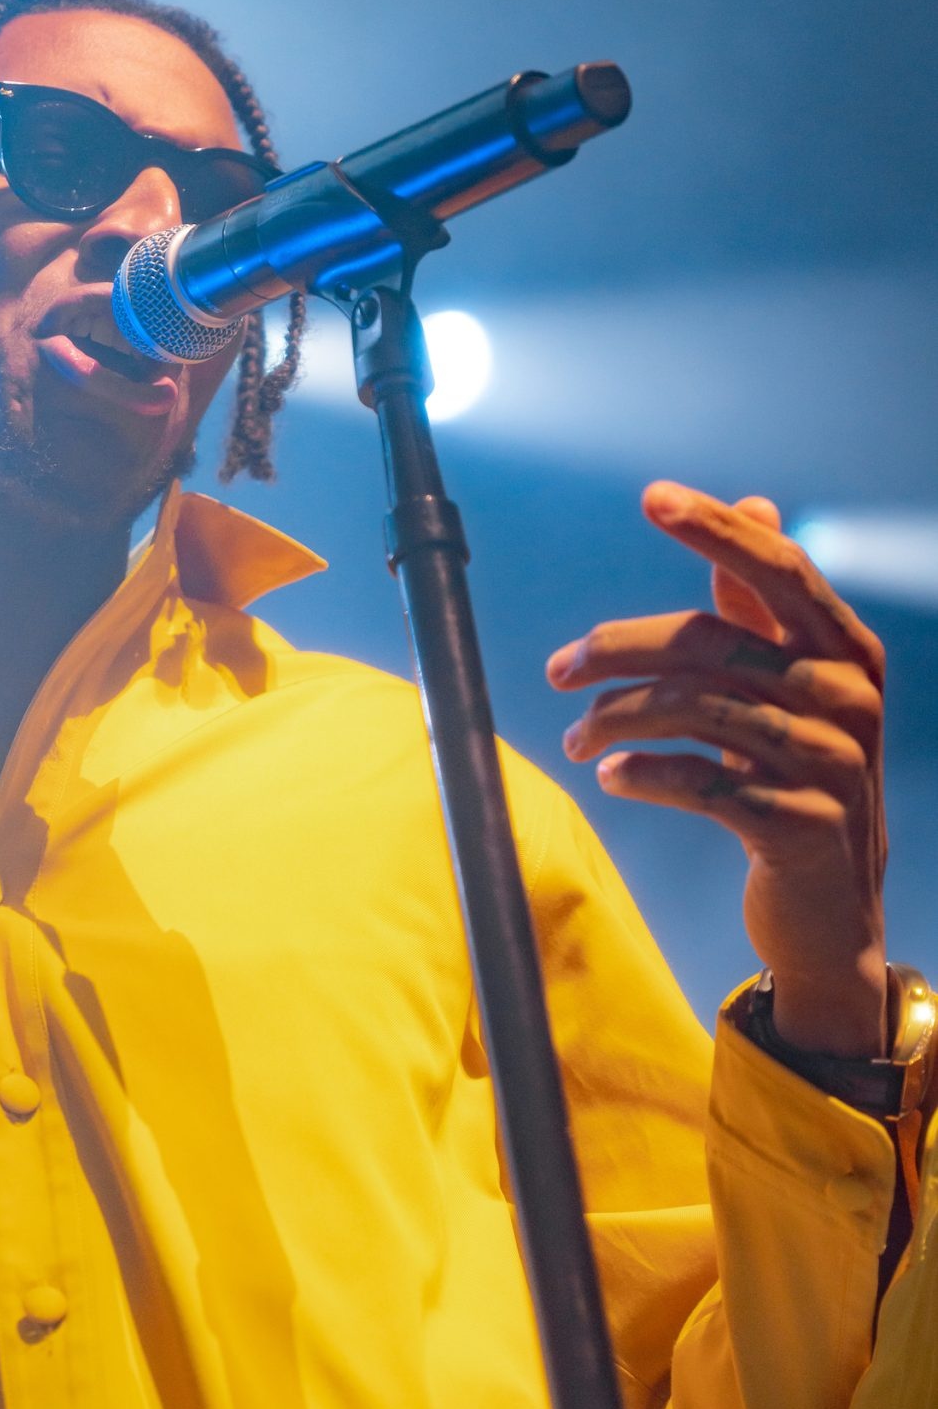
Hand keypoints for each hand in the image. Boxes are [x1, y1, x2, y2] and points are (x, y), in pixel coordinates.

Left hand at [546, 481, 887, 1059]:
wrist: (833, 912)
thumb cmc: (799, 777)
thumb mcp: (790, 687)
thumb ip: (765, 605)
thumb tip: (756, 501)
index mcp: (847, 651)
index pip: (781, 568)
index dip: (717, 529)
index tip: (651, 496)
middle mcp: (849, 698)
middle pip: (713, 641)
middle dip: (619, 648)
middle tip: (559, 669)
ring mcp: (832, 763)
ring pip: (695, 710)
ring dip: (614, 720)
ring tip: (574, 739)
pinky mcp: (801, 824)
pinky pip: (700, 781)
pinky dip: (642, 773)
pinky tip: (610, 774)